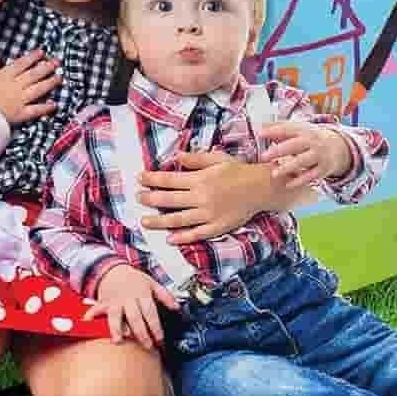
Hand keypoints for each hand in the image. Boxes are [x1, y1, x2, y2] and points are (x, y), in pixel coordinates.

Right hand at [0, 49, 58, 125]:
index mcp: (5, 76)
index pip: (22, 64)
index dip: (33, 57)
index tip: (42, 52)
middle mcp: (16, 86)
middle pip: (34, 75)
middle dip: (46, 67)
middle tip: (56, 62)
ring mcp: (20, 100)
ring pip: (38, 90)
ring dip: (50, 83)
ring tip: (59, 78)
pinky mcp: (21, 114)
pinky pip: (36, 110)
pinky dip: (46, 107)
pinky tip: (55, 104)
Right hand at [84, 264, 179, 348]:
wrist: (114, 269)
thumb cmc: (134, 279)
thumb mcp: (152, 283)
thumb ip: (165, 296)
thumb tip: (178, 308)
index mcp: (142, 294)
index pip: (150, 313)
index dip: (156, 327)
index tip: (160, 340)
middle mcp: (128, 299)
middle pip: (135, 318)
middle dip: (141, 334)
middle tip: (147, 346)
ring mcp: (115, 301)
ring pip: (116, 316)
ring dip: (116, 328)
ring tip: (118, 341)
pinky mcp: (103, 303)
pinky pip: (96, 309)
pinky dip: (91, 315)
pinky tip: (87, 323)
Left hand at [139, 152, 315, 243]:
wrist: (259, 188)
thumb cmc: (236, 171)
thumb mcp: (216, 158)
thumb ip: (195, 159)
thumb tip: (176, 156)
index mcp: (200, 179)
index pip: (169, 180)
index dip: (152, 179)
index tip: (139, 178)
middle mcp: (202, 197)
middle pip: (169, 200)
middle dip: (150, 199)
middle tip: (137, 198)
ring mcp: (209, 214)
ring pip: (179, 219)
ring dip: (159, 221)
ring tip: (144, 221)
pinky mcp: (217, 227)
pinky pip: (197, 234)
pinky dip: (183, 237)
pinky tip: (170, 238)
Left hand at [259, 121, 351, 188]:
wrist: (338, 147)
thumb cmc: (311, 138)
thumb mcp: (300, 129)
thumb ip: (281, 129)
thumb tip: (260, 126)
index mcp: (304, 130)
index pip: (287, 129)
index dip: (273, 131)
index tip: (259, 134)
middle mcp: (312, 142)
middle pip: (294, 146)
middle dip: (278, 151)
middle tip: (263, 156)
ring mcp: (319, 155)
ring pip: (302, 162)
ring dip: (288, 167)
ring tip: (274, 173)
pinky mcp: (324, 169)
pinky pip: (311, 176)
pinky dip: (299, 180)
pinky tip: (288, 184)